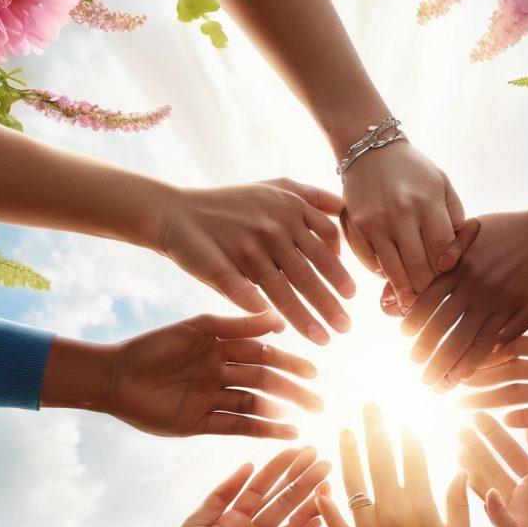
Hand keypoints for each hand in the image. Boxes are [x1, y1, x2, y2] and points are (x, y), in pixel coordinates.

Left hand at [41, 313, 321, 438]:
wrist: (113, 376)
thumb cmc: (153, 347)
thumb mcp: (197, 329)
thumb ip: (236, 325)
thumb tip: (278, 318)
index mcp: (221, 348)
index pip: (264, 355)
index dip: (289, 363)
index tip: (314, 371)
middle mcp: (221, 374)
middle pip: (265, 383)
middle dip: (293, 390)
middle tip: (319, 400)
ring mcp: (212, 399)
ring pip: (255, 405)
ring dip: (282, 411)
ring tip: (308, 417)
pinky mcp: (200, 423)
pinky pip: (237, 427)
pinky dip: (262, 430)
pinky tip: (285, 432)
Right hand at [158, 180, 355, 344]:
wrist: (177, 213)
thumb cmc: (233, 206)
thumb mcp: (274, 187)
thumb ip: (311, 197)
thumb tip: (344, 209)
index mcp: (289, 208)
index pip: (327, 240)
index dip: (340, 270)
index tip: (350, 294)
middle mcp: (273, 225)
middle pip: (311, 269)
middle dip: (331, 302)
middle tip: (346, 327)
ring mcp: (249, 246)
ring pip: (286, 287)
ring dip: (306, 317)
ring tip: (324, 339)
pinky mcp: (224, 266)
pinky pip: (248, 295)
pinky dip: (264, 311)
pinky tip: (277, 329)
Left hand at [315, 403, 472, 526]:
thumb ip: (459, 501)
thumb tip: (460, 468)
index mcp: (421, 505)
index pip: (412, 458)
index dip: (405, 436)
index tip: (400, 419)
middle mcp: (393, 512)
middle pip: (380, 460)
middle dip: (375, 429)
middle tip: (369, 407)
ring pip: (354, 483)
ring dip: (348, 454)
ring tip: (344, 433)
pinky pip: (336, 521)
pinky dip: (327, 503)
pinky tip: (321, 483)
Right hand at [342, 142, 464, 308]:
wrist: (369, 151)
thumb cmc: (413, 172)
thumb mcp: (442, 185)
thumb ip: (454, 218)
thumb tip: (453, 258)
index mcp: (426, 201)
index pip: (441, 250)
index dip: (445, 270)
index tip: (446, 279)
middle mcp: (400, 213)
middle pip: (419, 266)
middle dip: (427, 289)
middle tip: (431, 302)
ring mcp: (374, 222)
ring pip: (394, 271)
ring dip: (405, 292)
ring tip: (412, 304)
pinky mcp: (355, 228)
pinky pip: (371, 263)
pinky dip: (382, 275)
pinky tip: (390, 278)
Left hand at [392, 204, 527, 389]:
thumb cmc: (509, 229)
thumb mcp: (471, 230)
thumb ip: (445, 252)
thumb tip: (423, 273)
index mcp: (461, 268)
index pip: (428, 302)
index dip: (415, 324)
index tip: (407, 340)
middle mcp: (480, 286)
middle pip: (446, 329)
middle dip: (430, 356)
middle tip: (422, 375)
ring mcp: (505, 299)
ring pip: (473, 341)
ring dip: (454, 368)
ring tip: (443, 385)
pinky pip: (504, 340)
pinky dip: (487, 358)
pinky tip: (473, 373)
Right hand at [458, 312, 527, 430]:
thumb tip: (518, 306)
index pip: (511, 346)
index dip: (488, 349)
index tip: (463, 347)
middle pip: (507, 373)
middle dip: (479, 377)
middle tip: (451, 380)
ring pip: (515, 397)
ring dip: (489, 401)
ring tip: (462, 405)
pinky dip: (520, 420)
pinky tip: (500, 422)